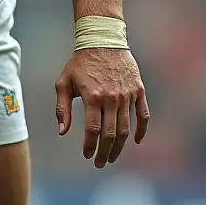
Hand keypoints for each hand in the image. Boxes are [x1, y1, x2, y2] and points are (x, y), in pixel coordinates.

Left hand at [55, 47, 149, 167]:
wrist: (103, 41)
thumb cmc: (79, 63)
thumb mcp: (63, 83)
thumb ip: (62, 108)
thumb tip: (62, 131)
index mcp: (92, 97)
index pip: (93, 130)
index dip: (90, 146)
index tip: (87, 155)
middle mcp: (112, 98)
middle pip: (111, 134)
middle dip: (105, 152)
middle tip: (100, 163)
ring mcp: (128, 95)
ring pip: (126, 128)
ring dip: (120, 146)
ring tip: (113, 157)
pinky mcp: (139, 91)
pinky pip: (143, 115)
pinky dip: (141, 130)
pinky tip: (135, 141)